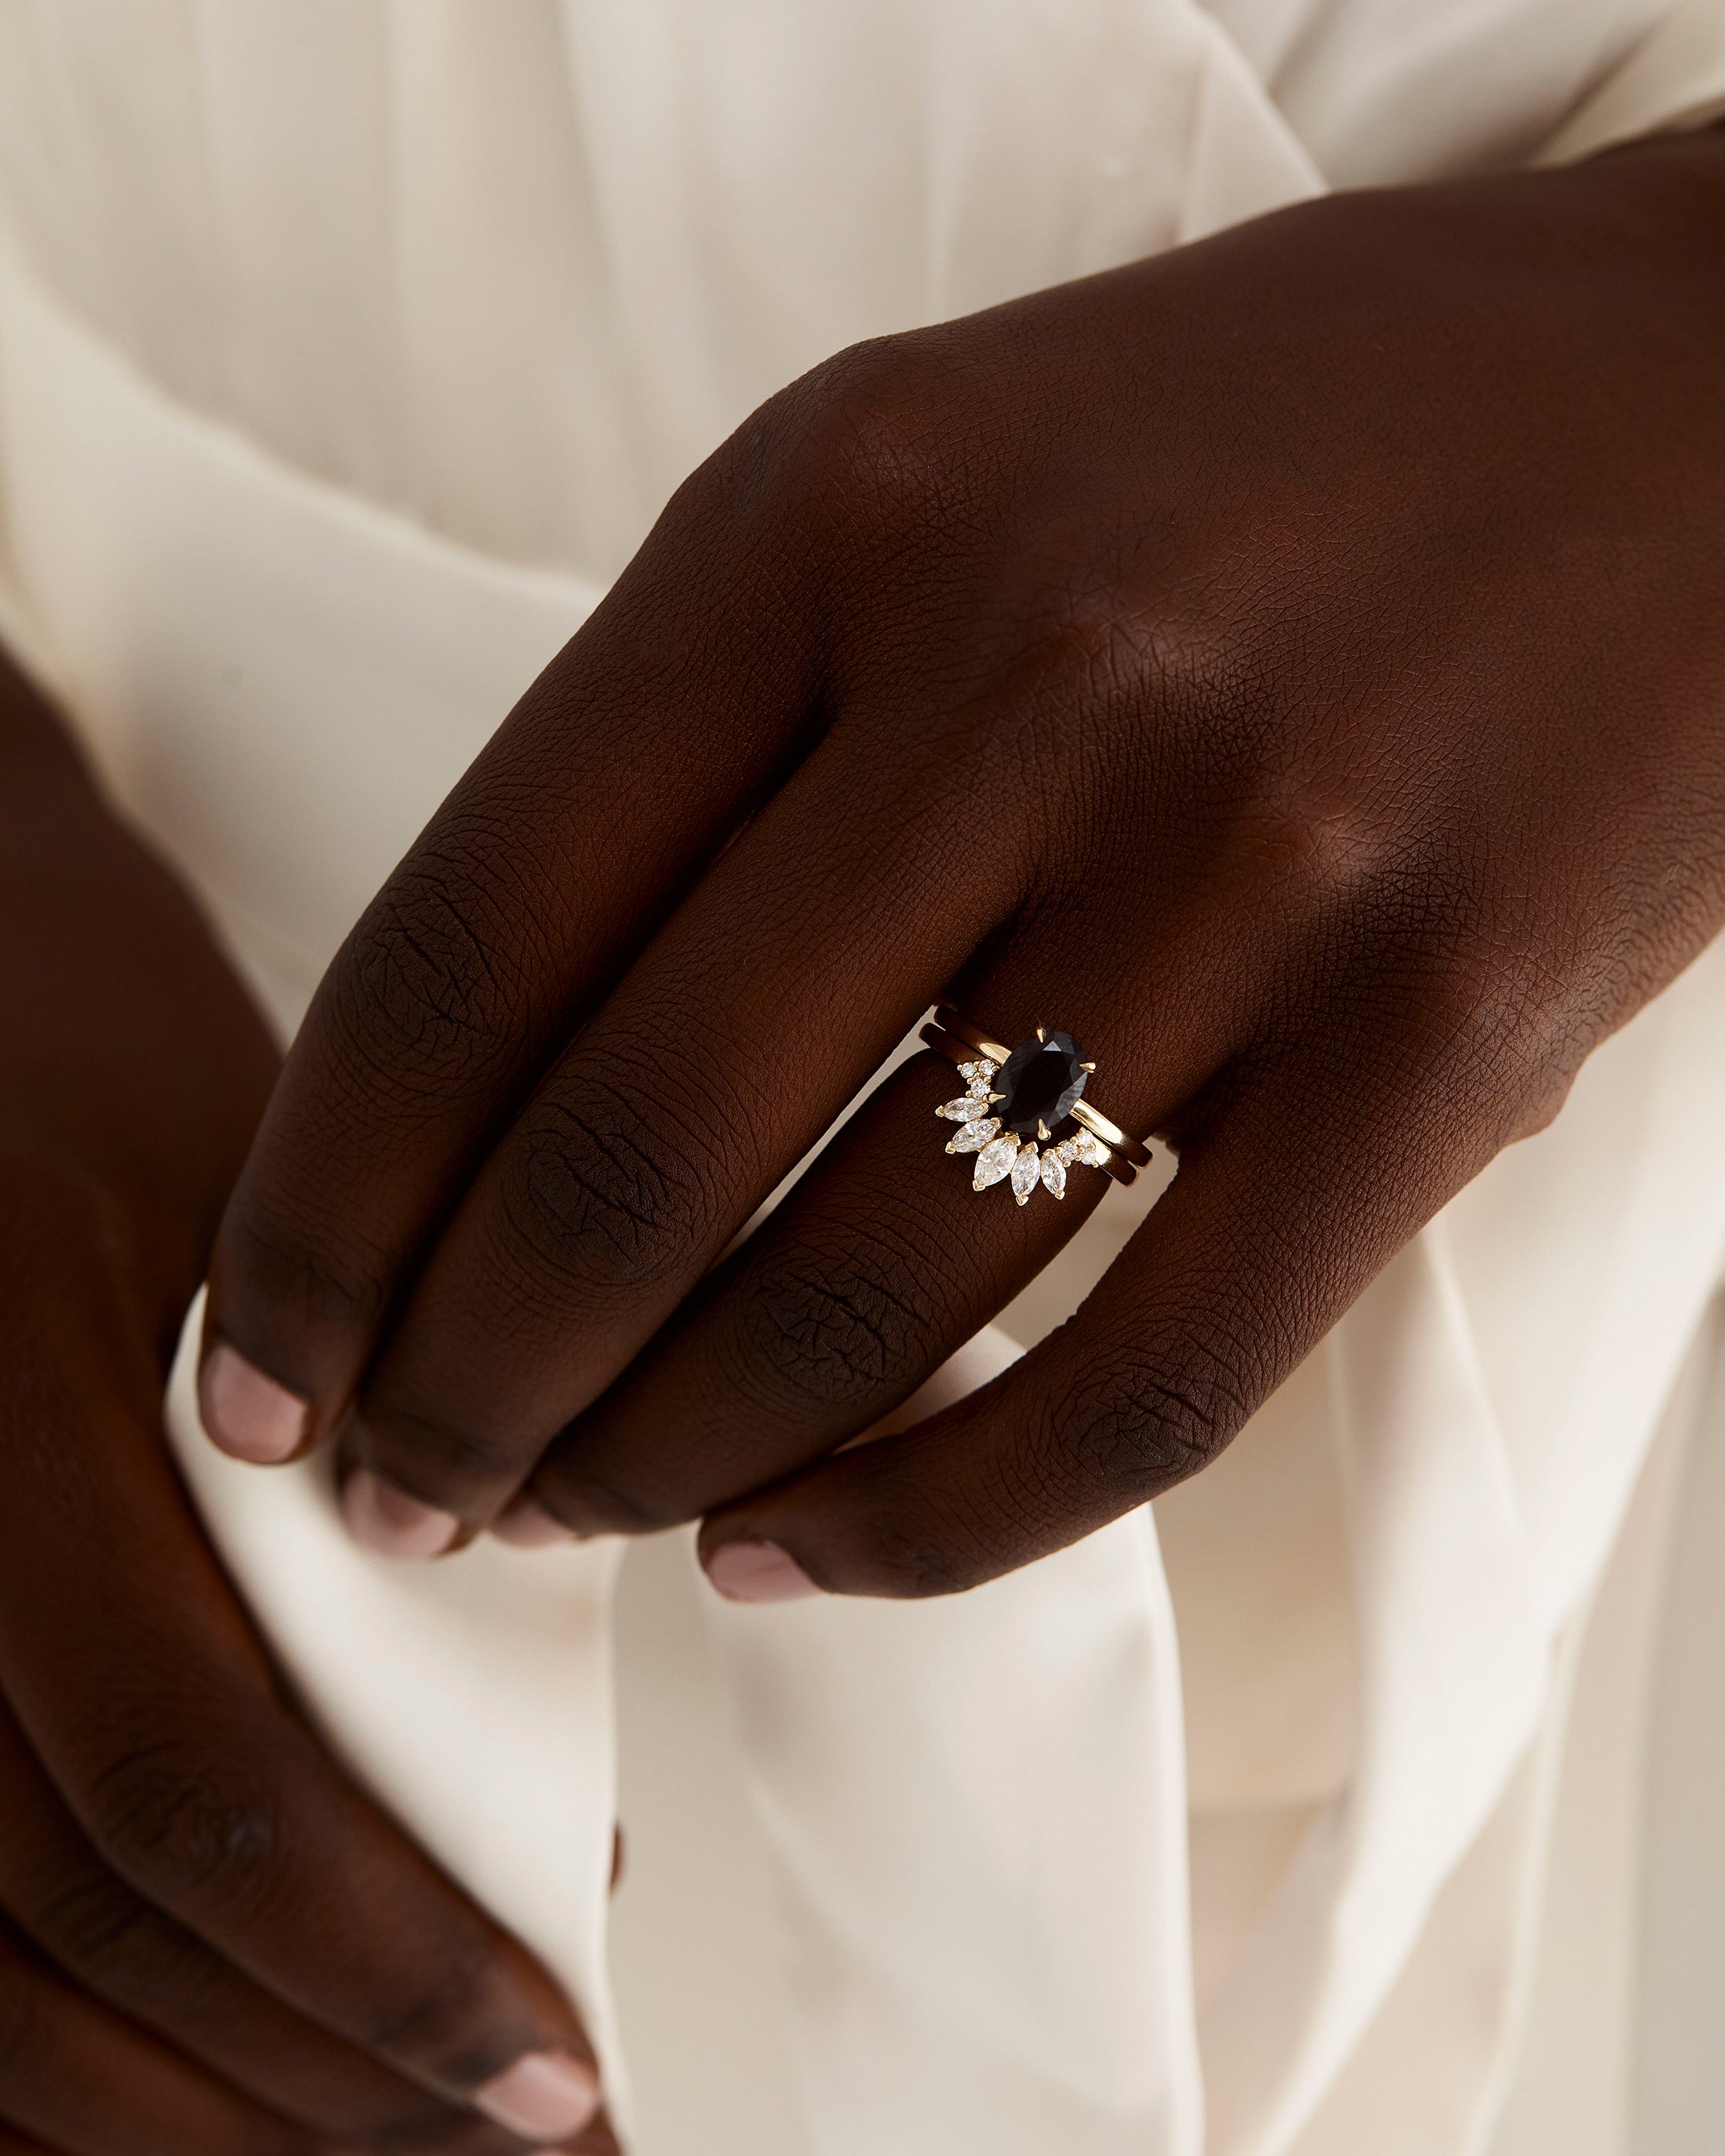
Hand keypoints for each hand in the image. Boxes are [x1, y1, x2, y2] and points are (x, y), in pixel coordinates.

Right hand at [0, 654, 611, 2152]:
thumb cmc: (110, 1061)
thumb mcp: (285, 1218)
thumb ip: (399, 1485)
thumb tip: (546, 1807)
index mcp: (22, 1410)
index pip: (200, 1778)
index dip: (377, 1967)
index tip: (550, 2079)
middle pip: (79, 1925)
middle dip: (312, 2085)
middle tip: (510, 2138)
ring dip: (190, 2115)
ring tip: (383, 2148)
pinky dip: (54, 2054)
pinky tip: (194, 2096)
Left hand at [204, 130, 1724, 1598]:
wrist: (1696, 398)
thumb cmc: (1280, 442)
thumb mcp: (930, 488)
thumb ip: (717, 744)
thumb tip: (506, 1093)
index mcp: (841, 507)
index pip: (473, 927)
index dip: (322, 1201)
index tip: (255, 1360)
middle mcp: (1035, 673)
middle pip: (636, 1151)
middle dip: (463, 1389)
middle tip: (401, 1493)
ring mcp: (1260, 863)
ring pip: (872, 1300)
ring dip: (669, 1466)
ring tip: (586, 1520)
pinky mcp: (1453, 1043)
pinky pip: (1140, 1389)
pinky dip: (934, 1528)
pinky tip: (803, 1551)